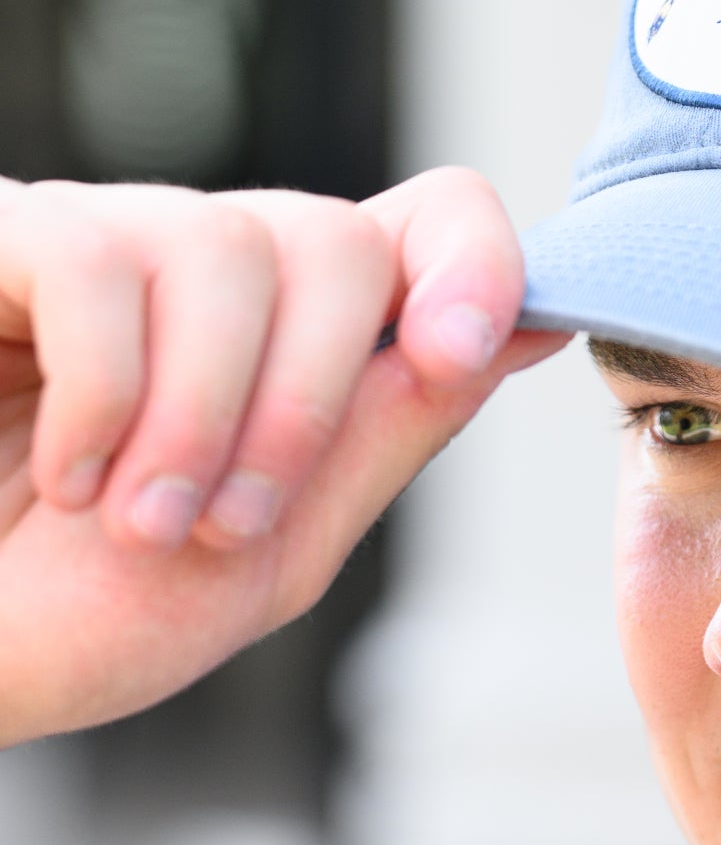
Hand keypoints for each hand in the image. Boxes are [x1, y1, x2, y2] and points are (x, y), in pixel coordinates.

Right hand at [0, 168, 566, 745]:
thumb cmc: (66, 620)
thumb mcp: (265, 552)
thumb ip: (387, 431)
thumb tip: (530, 327)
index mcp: (288, 338)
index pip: (422, 224)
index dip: (473, 260)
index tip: (461, 349)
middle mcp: (200, 271)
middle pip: (339, 236)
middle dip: (307, 400)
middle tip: (222, 526)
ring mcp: (95, 244)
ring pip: (229, 243)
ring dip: (201, 414)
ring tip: (133, 521)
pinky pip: (94, 259)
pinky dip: (103, 392)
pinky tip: (67, 474)